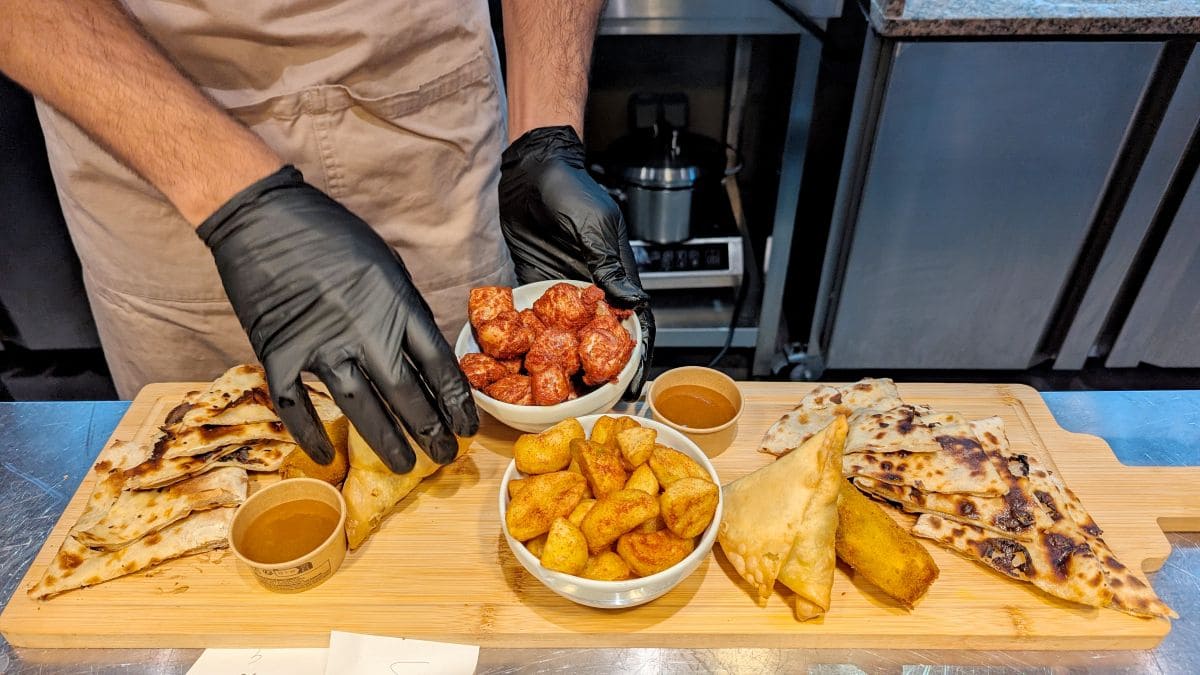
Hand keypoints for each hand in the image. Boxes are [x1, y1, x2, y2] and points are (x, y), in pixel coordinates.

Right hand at [198, 166, 476, 472]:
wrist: (262, 217)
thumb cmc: (330, 234)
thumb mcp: (386, 265)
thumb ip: (404, 311)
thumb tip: (422, 355)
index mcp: (397, 305)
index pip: (438, 367)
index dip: (456, 403)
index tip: (466, 427)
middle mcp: (364, 331)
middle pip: (406, 395)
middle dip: (429, 431)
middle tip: (444, 456)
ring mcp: (319, 345)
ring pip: (360, 408)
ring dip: (385, 441)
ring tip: (404, 466)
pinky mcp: (277, 353)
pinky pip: (297, 406)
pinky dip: (311, 435)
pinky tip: (327, 456)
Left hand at [498, 126, 654, 399]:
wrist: (530, 171)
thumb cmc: (571, 191)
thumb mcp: (596, 230)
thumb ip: (610, 269)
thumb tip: (634, 303)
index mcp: (615, 274)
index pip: (632, 319)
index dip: (635, 352)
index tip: (632, 380)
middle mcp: (590, 287)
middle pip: (599, 334)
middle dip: (598, 365)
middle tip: (592, 394)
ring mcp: (561, 290)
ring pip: (567, 332)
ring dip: (564, 357)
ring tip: (561, 389)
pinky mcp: (532, 286)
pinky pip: (534, 318)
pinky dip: (533, 340)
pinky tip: (528, 362)